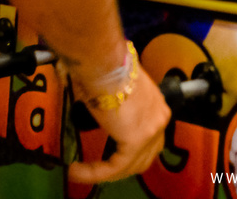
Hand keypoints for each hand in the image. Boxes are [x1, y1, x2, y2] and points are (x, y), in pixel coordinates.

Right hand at [68, 67, 169, 184]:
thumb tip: (100, 109)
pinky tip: (76, 170)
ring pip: (132, 164)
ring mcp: (152, 129)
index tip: (105, 155)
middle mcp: (160, 117)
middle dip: (123, 165)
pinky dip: (95, 173)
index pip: (148, 137)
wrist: (104, 63)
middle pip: (146, 154)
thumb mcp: (115, 92)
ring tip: (80, 171)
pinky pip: (116, 167)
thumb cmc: (104, 68)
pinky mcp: (137, 140)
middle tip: (97, 169)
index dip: (128, 151)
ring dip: (105, 172)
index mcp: (156, 105)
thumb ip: (115, 107)